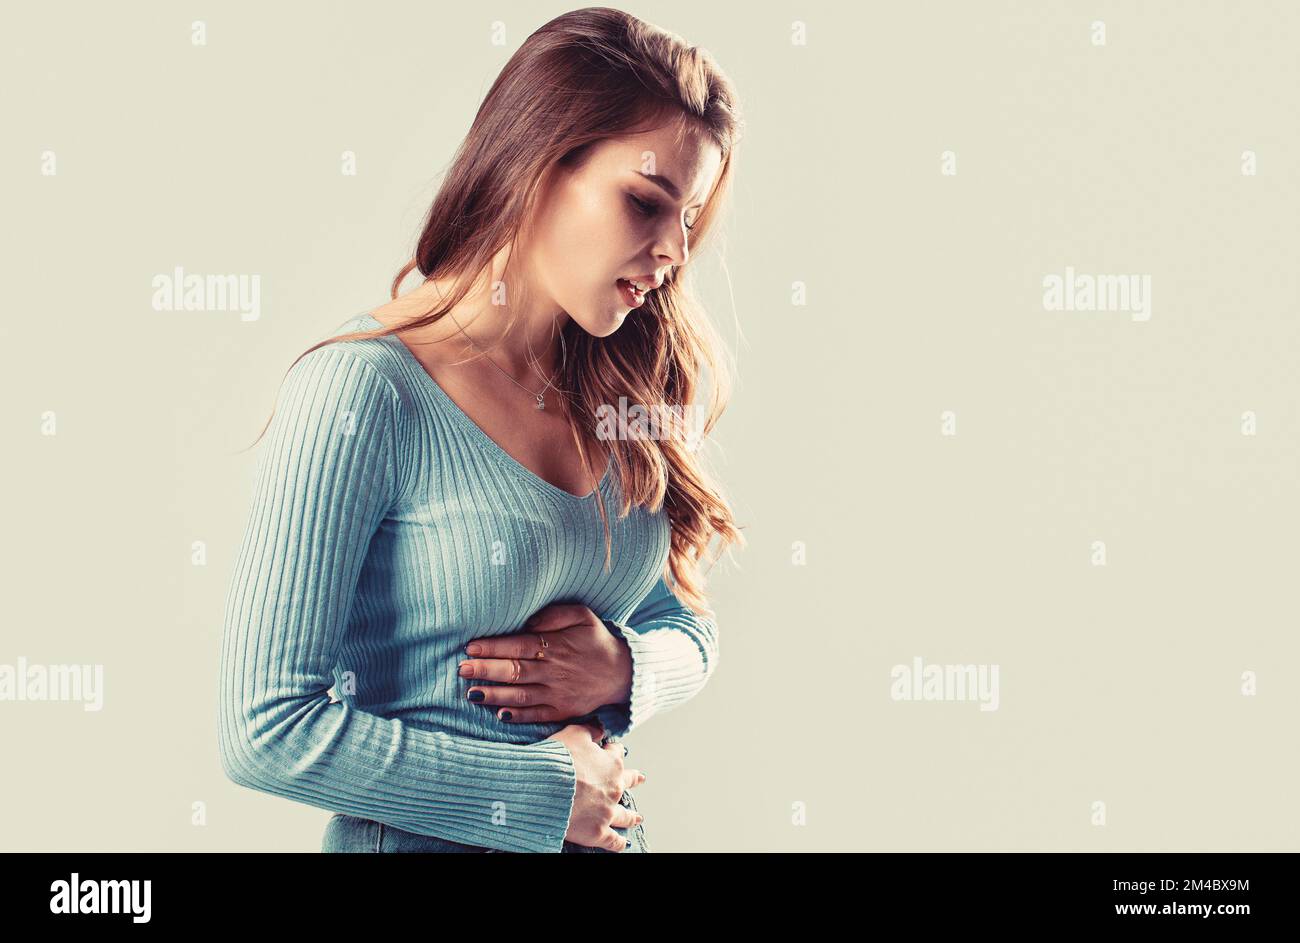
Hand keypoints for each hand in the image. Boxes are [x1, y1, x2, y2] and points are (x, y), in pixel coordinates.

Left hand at [461, 603, 632, 723]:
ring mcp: (556, 694)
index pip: (518, 646)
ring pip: (519, 696)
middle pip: (513, 671)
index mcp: (556, 646)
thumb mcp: (582, 616)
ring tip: (471, 692)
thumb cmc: (596, 640)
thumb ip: (553, 615)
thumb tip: (527, 621)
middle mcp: (553, 671)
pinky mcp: (560, 711)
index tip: (470, 647)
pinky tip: (497, 713)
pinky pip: (534, 715)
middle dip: (485, 670)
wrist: (623, 673)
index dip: (492, 647)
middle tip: (461, 669)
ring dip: (493, 694)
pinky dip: (515, 716)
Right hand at [547, 722, 645, 850]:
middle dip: (634, 780)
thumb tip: (599, 729)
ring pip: (625, 815)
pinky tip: (623, 845)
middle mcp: (614, 787)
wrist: (546, 788)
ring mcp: (608, 811)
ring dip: (632, 816)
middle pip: (628, 782)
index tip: (613, 750)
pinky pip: (613, 841)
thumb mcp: (573, 734)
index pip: (616, 753)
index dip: (614, 750)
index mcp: (611, 763)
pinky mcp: (598, 832)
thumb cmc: (557, 760)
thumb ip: (589, 731)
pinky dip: (619, 844)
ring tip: (637, 817)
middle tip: (641, 779)